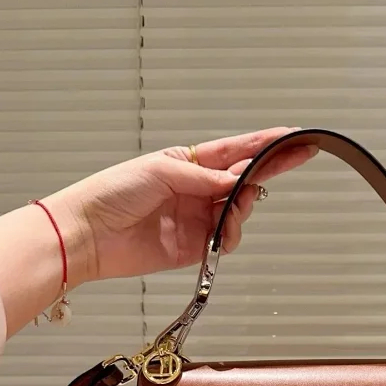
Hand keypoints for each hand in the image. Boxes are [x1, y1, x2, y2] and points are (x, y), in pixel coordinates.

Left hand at [47, 127, 316, 286]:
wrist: (88, 234)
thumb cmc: (111, 193)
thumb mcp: (160, 171)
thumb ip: (204, 177)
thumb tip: (238, 181)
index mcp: (187, 163)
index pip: (235, 150)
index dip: (265, 144)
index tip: (294, 137)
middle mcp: (196, 190)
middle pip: (244, 179)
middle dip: (270, 168)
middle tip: (297, 157)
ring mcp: (197, 219)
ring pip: (238, 211)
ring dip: (244, 206)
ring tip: (235, 204)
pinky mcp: (193, 247)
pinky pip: (224, 240)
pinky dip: (230, 234)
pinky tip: (224, 228)